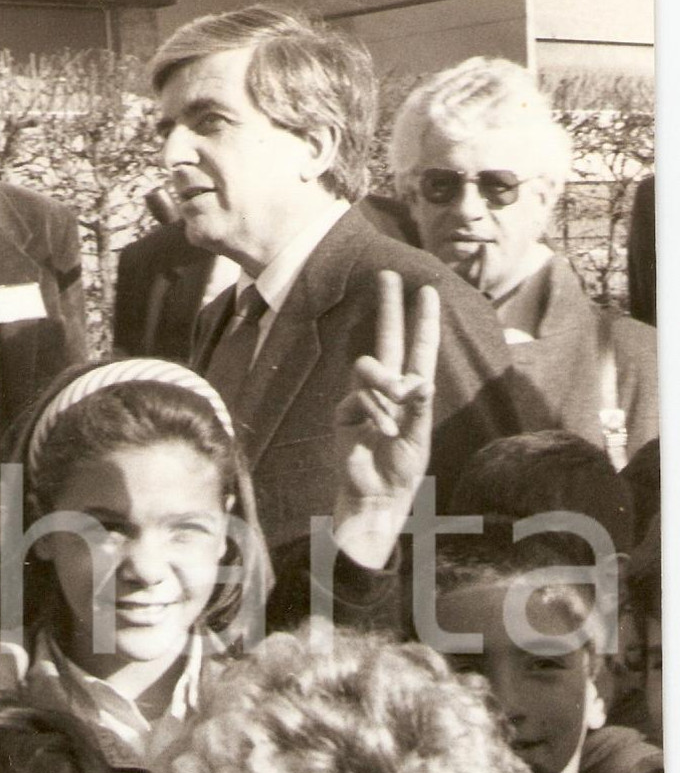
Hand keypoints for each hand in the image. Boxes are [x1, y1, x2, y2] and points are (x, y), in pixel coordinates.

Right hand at [332, 271, 439, 566]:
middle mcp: (388, 390)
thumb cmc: (401, 469)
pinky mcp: (345, 414)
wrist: (376, 497)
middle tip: (388, 275)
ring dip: (384, 384)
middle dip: (389, 307)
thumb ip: (418, 408)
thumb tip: (418, 381)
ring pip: (369, 368)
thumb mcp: (419, 437)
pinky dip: (374, 413)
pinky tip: (383, 431)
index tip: (427, 291)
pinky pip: (358, 399)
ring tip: (396, 406)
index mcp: (412, 392)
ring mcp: (364, 399)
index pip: (419, 349)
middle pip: (387, 339)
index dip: (423, 321)